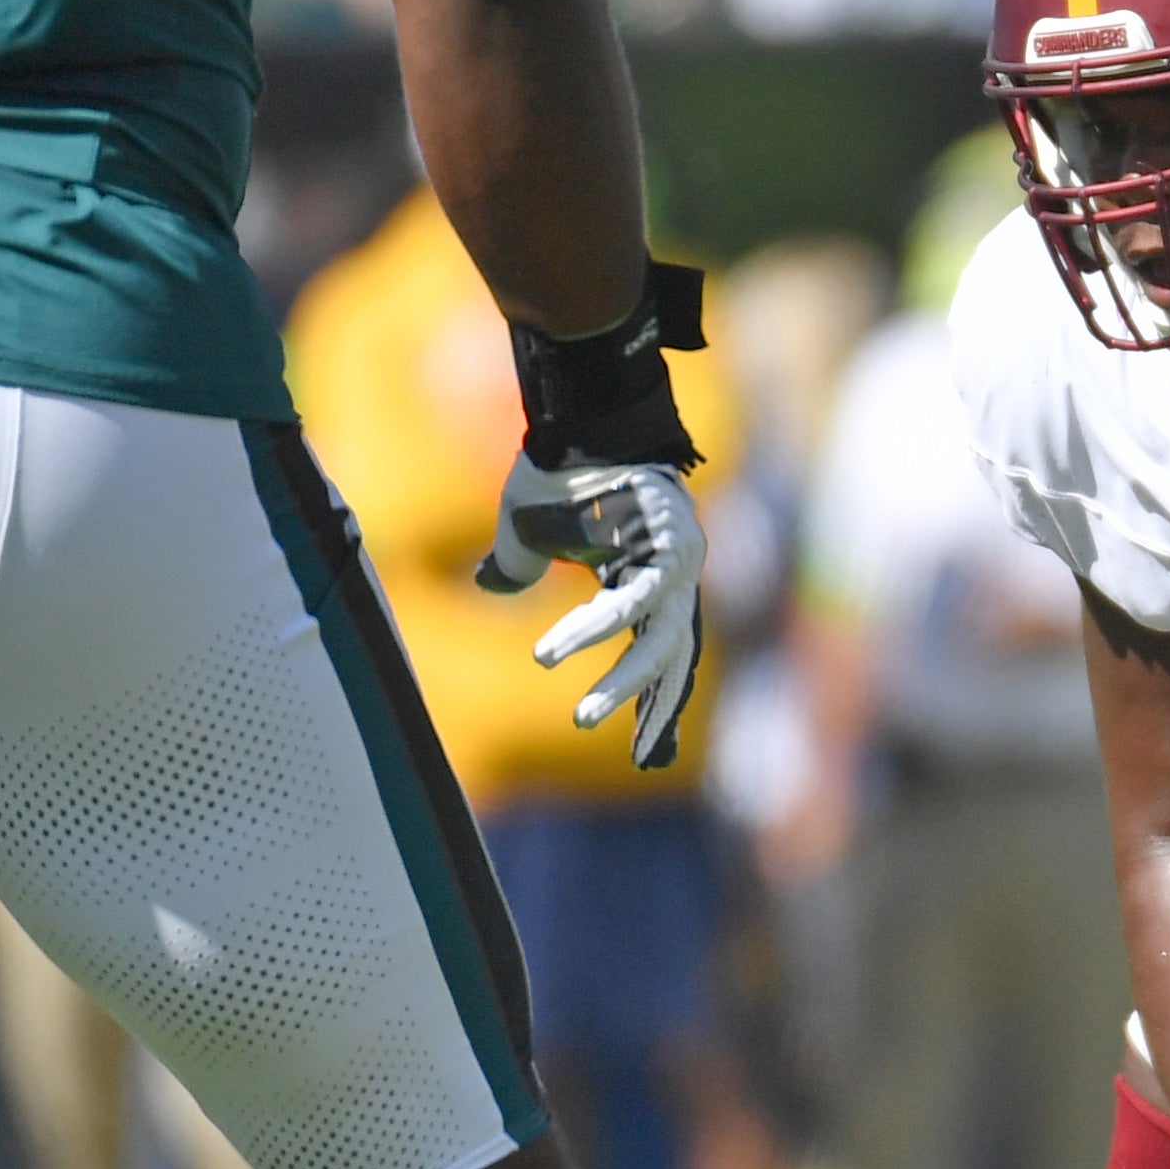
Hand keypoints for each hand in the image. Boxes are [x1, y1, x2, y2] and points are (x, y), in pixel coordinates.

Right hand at [477, 457, 705, 768]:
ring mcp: (677, 560)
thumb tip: (492, 583)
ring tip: (581, 716)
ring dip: (621, 683)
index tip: (653, 747)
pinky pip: (626, 602)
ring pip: (656, 639)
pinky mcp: (663, 546)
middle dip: (652, 706)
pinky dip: (590, 630)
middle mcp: (674, 573)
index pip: (662, 648)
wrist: (580, 411)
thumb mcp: (532, 528)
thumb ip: (519, 565)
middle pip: (673, 656)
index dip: (657, 697)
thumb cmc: (561, 468)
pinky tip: (550, 654)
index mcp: (652, 576)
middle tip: (638, 756)